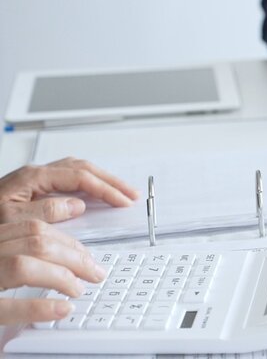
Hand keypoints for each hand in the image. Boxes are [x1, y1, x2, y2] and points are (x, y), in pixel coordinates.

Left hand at [0, 158, 138, 223]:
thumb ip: (45, 212)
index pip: (80, 176)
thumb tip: (76, 204)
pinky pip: (68, 179)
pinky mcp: (32, 189)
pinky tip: (92, 196)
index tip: (124, 201)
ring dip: (101, 180)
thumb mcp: (12, 221)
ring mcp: (33, 180)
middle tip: (131, 195)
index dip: (106, 188)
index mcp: (32, 177)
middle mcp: (34, 174)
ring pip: (76, 171)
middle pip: (82, 168)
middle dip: (110, 181)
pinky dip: (87, 185)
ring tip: (119, 193)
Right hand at [0, 220, 105, 323]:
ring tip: (78, 289)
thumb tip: (67, 239)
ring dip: (60, 276)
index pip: (33, 228)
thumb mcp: (0, 252)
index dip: (66, 241)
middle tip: (95, 273)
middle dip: (74, 258)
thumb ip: (20, 246)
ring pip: (23, 266)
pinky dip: (38, 307)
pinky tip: (63, 309)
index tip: (85, 253)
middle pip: (36, 244)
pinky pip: (8, 307)